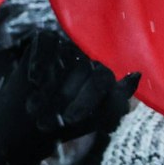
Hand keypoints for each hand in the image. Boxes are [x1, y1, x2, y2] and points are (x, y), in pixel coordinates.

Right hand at [0, 29, 138, 164]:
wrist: (27, 124)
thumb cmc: (64, 123)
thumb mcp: (94, 119)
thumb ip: (117, 102)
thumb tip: (136, 75)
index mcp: (102, 75)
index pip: (103, 79)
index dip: (88, 99)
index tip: (72, 120)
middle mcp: (87, 58)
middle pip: (85, 69)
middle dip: (67, 97)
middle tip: (52, 120)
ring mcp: (66, 47)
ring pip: (66, 58)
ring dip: (51, 87)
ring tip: (36, 108)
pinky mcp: (45, 40)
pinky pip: (47, 42)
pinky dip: (40, 61)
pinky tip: (33, 80)